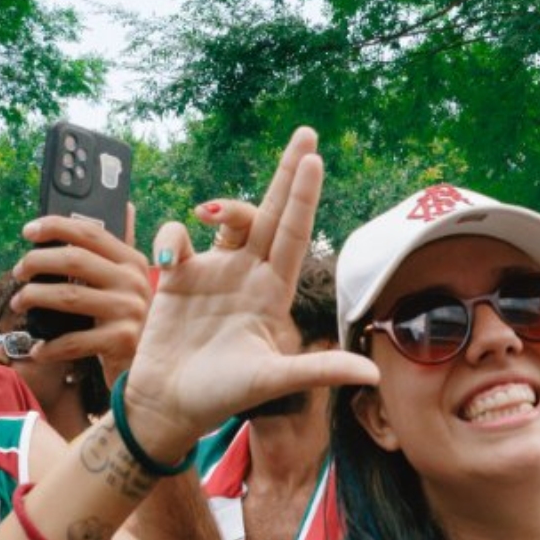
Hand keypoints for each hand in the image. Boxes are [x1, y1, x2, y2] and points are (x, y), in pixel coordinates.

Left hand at [15, 203, 151, 383]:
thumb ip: (122, 248)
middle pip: (74, 260)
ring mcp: (129, 311)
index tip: (28, 231)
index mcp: (133, 261)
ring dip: (34, 298)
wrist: (154, 366)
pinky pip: (73, 340)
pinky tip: (38, 349)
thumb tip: (124, 206)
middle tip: (18, 271)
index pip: (90, 232)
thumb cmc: (132, 319)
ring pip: (67, 296)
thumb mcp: (134, 280)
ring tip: (19, 303)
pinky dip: (49, 346)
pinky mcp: (121, 340)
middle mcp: (134, 282)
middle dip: (36, 262)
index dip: (55, 226)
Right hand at [116, 128, 378, 455]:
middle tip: (306, 134)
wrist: (169, 406)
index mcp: (273, 291)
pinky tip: (167, 258)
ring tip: (209, 212)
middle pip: (271, 212)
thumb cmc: (222, 396)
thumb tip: (373, 376)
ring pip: (226, 218)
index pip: (294, 234)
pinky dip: (172, 236)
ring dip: (224, 205)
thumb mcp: (274, 380)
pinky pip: (176, 237)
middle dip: (288, 174)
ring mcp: (213, 272)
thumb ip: (320, 371)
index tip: (315, 160)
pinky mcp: (175, 276)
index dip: (304, 197)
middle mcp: (247, 273)